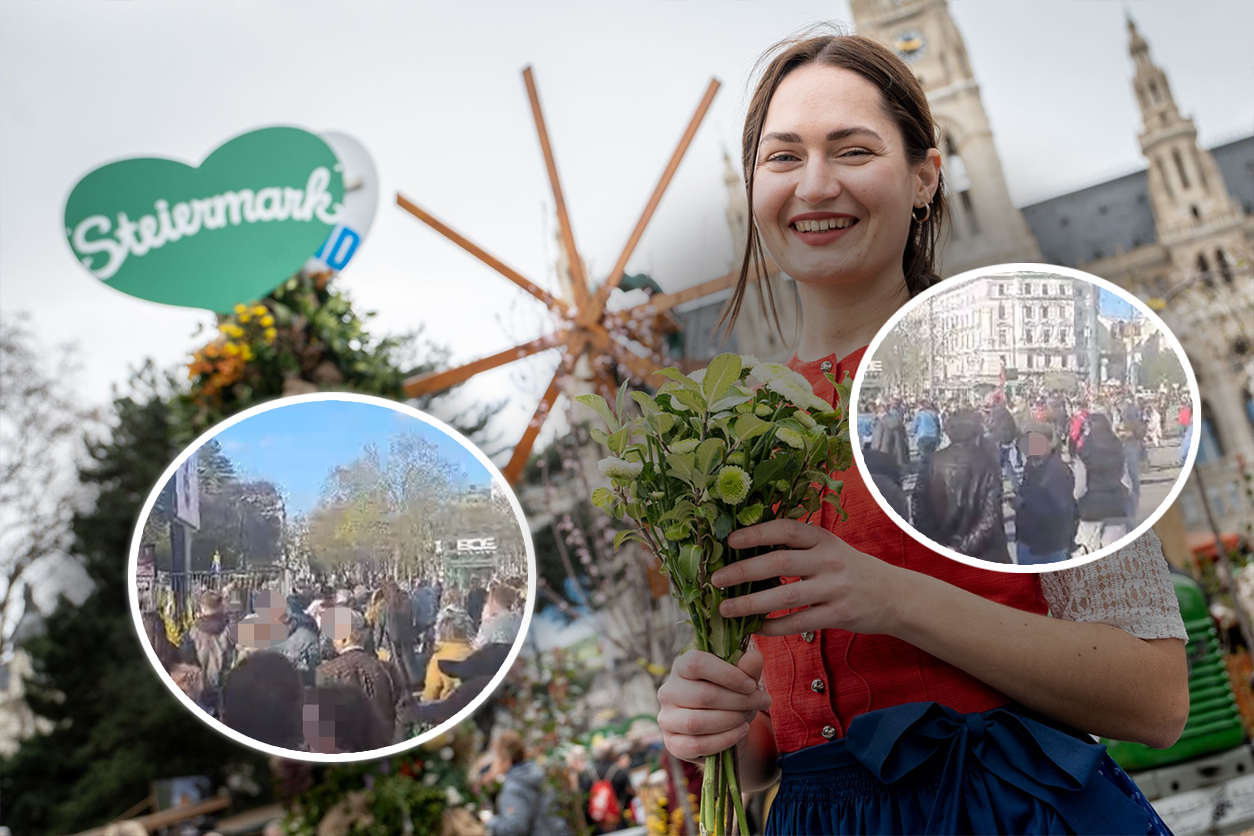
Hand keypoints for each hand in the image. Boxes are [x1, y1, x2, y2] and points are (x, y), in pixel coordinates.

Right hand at [657, 646, 769, 762]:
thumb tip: (754, 658)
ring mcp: (667, 719)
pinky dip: (724, 740)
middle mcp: (668, 691)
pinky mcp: (672, 743)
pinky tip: (740, 731)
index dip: (727, 674)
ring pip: (697, 722)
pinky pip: (697, 745)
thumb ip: (747, 668)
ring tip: (748, 718)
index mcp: (681, 667)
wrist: (721, 727)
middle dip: (738, 701)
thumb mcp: (740, 680)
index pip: (697, 663)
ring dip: (730, 720)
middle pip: (702, 695)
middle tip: (759, 702)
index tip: (751, 685)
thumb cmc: (728, 695)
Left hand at [712, 519, 914, 637]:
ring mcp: (834, 588)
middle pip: (779, 562)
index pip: (786, 529)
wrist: (894, 595)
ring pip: (785, 596)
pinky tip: (755, 628)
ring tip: (725, 608)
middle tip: (716, 579)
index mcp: (822, 539)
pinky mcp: (838, 614)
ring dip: (750, 603)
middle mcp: (828, 560)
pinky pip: (799, 623)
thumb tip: (748, 549)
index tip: (730, 540)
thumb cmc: (850, 570)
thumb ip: (798, 547)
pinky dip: (774, 627)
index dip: (756, 533)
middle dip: (743, 571)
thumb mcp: (829, 548)